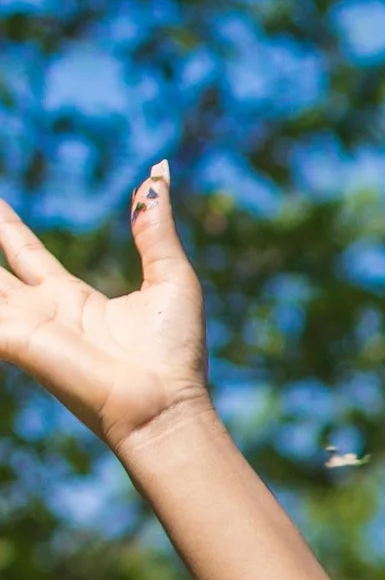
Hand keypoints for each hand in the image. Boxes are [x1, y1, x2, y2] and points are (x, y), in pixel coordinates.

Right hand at [0, 162, 212, 456]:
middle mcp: (42, 311)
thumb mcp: (170, 276)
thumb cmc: (174, 352)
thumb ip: (153, 228)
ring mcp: (26, 327)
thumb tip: (157, 175)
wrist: (165, 403)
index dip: (4, 224)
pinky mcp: (18, 343)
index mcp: (72, 297)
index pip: (24, 250)